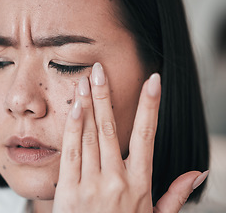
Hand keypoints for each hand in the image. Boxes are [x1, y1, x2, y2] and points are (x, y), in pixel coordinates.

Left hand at [53, 63, 207, 212]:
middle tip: (101, 69)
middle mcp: (117, 180)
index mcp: (140, 183)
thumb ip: (175, 195)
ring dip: (87, 105)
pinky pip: (71, 152)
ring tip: (86, 81)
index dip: (150, 106)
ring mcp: (91, 184)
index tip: (153, 82)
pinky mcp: (69, 189)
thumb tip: (196, 173)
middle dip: (106, 95)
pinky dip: (73, 128)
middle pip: (111, 128)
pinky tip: (75, 108)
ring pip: (90, 135)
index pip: (147, 135)